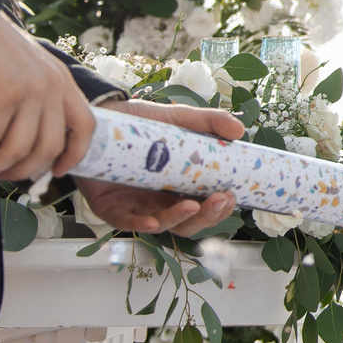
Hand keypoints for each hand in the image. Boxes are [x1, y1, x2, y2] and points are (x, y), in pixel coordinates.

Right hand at [0, 12, 96, 180]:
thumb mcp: (32, 70)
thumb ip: (39, 99)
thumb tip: (29, 143)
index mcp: (64, 82)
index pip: (85, 125)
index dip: (75, 153)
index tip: (59, 171)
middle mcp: (53, 87)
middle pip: (49, 147)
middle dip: (24, 171)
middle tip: (1, 176)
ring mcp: (30, 91)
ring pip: (19, 149)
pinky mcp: (4, 94)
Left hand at [73, 100, 246, 235]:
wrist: (102, 116)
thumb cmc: (141, 123)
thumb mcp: (178, 118)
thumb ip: (208, 122)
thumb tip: (240, 129)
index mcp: (181, 185)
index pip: (206, 206)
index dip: (221, 207)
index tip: (231, 195)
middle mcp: (161, 200)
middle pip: (189, 223)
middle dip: (207, 217)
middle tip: (219, 201)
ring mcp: (136, 206)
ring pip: (162, 225)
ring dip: (179, 220)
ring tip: (192, 206)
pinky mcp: (110, 207)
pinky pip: (126, 222)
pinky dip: (140, 225)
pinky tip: (152, 221)